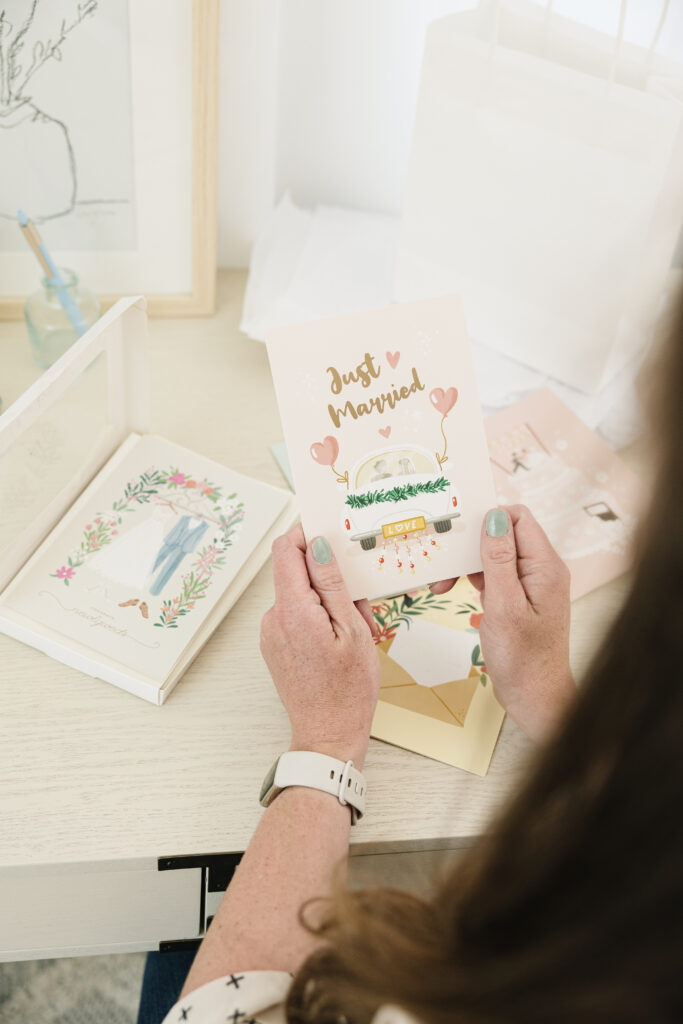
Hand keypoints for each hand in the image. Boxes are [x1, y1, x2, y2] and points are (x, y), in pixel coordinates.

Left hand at [260, 525, 379, 767]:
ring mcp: (271, 633)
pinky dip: (320, 618)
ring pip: (300, 595)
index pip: (285, 550)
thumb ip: (331, 583)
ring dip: (329, 601)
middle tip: (361, 604)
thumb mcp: (352, 630)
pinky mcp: (275, 645)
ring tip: (357, 630)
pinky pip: (297, 615)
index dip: (306, 533)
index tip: (331, 531)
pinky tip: (342, 640)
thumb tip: (317, 544)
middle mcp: (273, 619)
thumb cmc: (347, 690)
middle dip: (331, 577)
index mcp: (292, 611)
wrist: (328, 735)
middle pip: (297, 572)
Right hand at [432, 505, 574, 740]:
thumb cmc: (523, 659)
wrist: (534, 697)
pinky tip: (455, 592)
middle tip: (444, 563)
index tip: (459, 535)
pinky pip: (494, 575)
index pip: (518, 519)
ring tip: (443, 585)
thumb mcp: (504, 606)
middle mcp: (541, 570)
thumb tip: (494, 518)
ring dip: (467, 565)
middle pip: (504, 535)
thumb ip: (499, 560)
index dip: (488, 520)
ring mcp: (530, 584)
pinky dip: (472, 579)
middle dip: (471, 545)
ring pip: (495, 555)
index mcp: (545, 567)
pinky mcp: (518, 598)